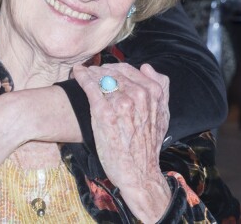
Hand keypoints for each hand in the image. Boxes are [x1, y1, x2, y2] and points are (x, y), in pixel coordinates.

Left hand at [73, 62, 171, 222]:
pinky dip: (82, 77)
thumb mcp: (163, 115)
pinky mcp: (103, 113)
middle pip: (113, 72)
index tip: (105, 69)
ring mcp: (120, 103)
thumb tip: (146, 67)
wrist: (139, 173)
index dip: (114, 68)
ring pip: (101, 77)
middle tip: (92, 71)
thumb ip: (161, 88)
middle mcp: (138, 95)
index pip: (128, 69)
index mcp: (152, 93)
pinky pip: (90, 87)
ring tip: (84, 73)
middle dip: (100, 69)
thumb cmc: (148, 145)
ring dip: (90, 73)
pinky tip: (77, 73)